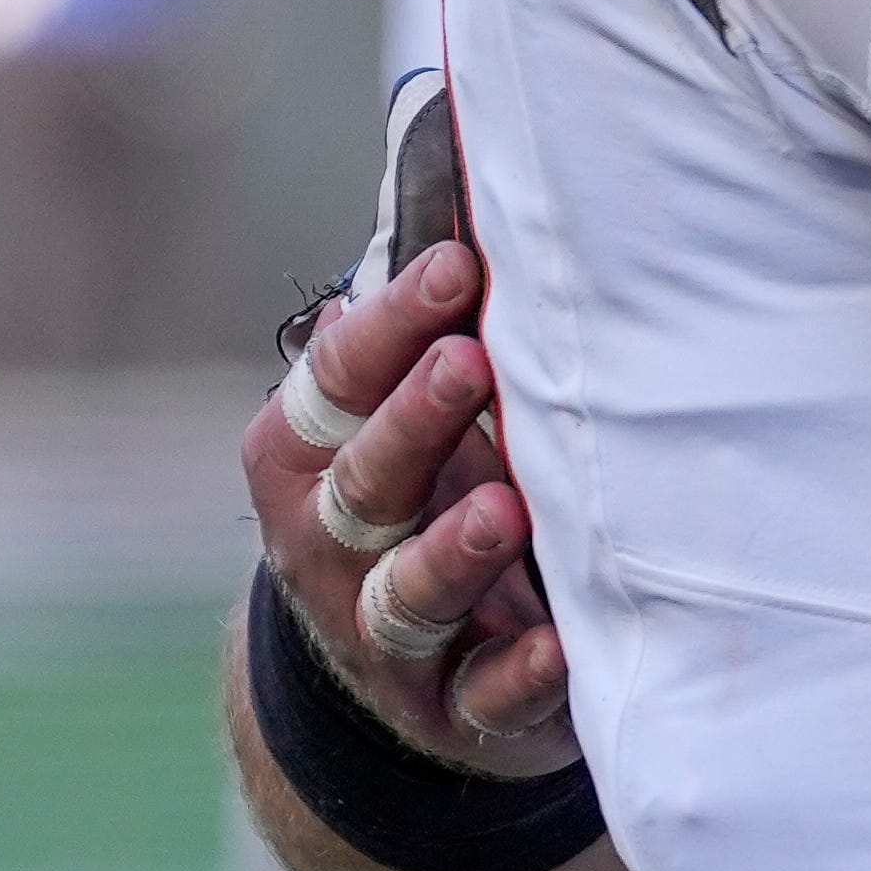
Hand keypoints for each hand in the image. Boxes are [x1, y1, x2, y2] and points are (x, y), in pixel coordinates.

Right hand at [242, 240, 580, 771]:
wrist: (401, 674)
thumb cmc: (425, 490)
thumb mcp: (413, 410)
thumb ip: (433, 318)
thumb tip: (463, 162)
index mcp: (311, 460)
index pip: (337, 384)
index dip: (391, 326)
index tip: (459, 264)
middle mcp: (333, 547)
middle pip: (364, 484)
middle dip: (412, 423)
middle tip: (470, 363)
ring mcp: (388, 636)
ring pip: (407, 594)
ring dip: (452, 552)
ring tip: (503, 507)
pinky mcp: (455, 708)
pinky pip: (484, 696)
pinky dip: (520, 674)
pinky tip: (559, 646)